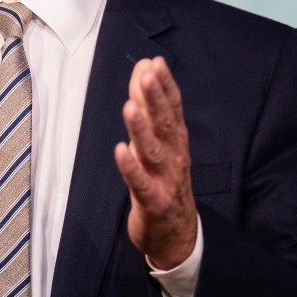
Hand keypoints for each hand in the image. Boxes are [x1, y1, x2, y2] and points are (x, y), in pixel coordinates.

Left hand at [114, 57, 197, 268]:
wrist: (176, 233)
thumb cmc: (165, 179)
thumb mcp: (159, 141)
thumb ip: (150, 105)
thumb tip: (143, 68)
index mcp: (176, 140)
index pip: (173, 108)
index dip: (165, 85)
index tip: (156, 62)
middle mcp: (174, 156)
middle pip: (165, 124)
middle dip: (155, 98)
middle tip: (147, 75)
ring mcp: (165, 179)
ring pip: (153, 150)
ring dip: (141, 128)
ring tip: (130, 107)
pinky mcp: (152, 202)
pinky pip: (140, 183)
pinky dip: (131, 167)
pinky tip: (120, 150)